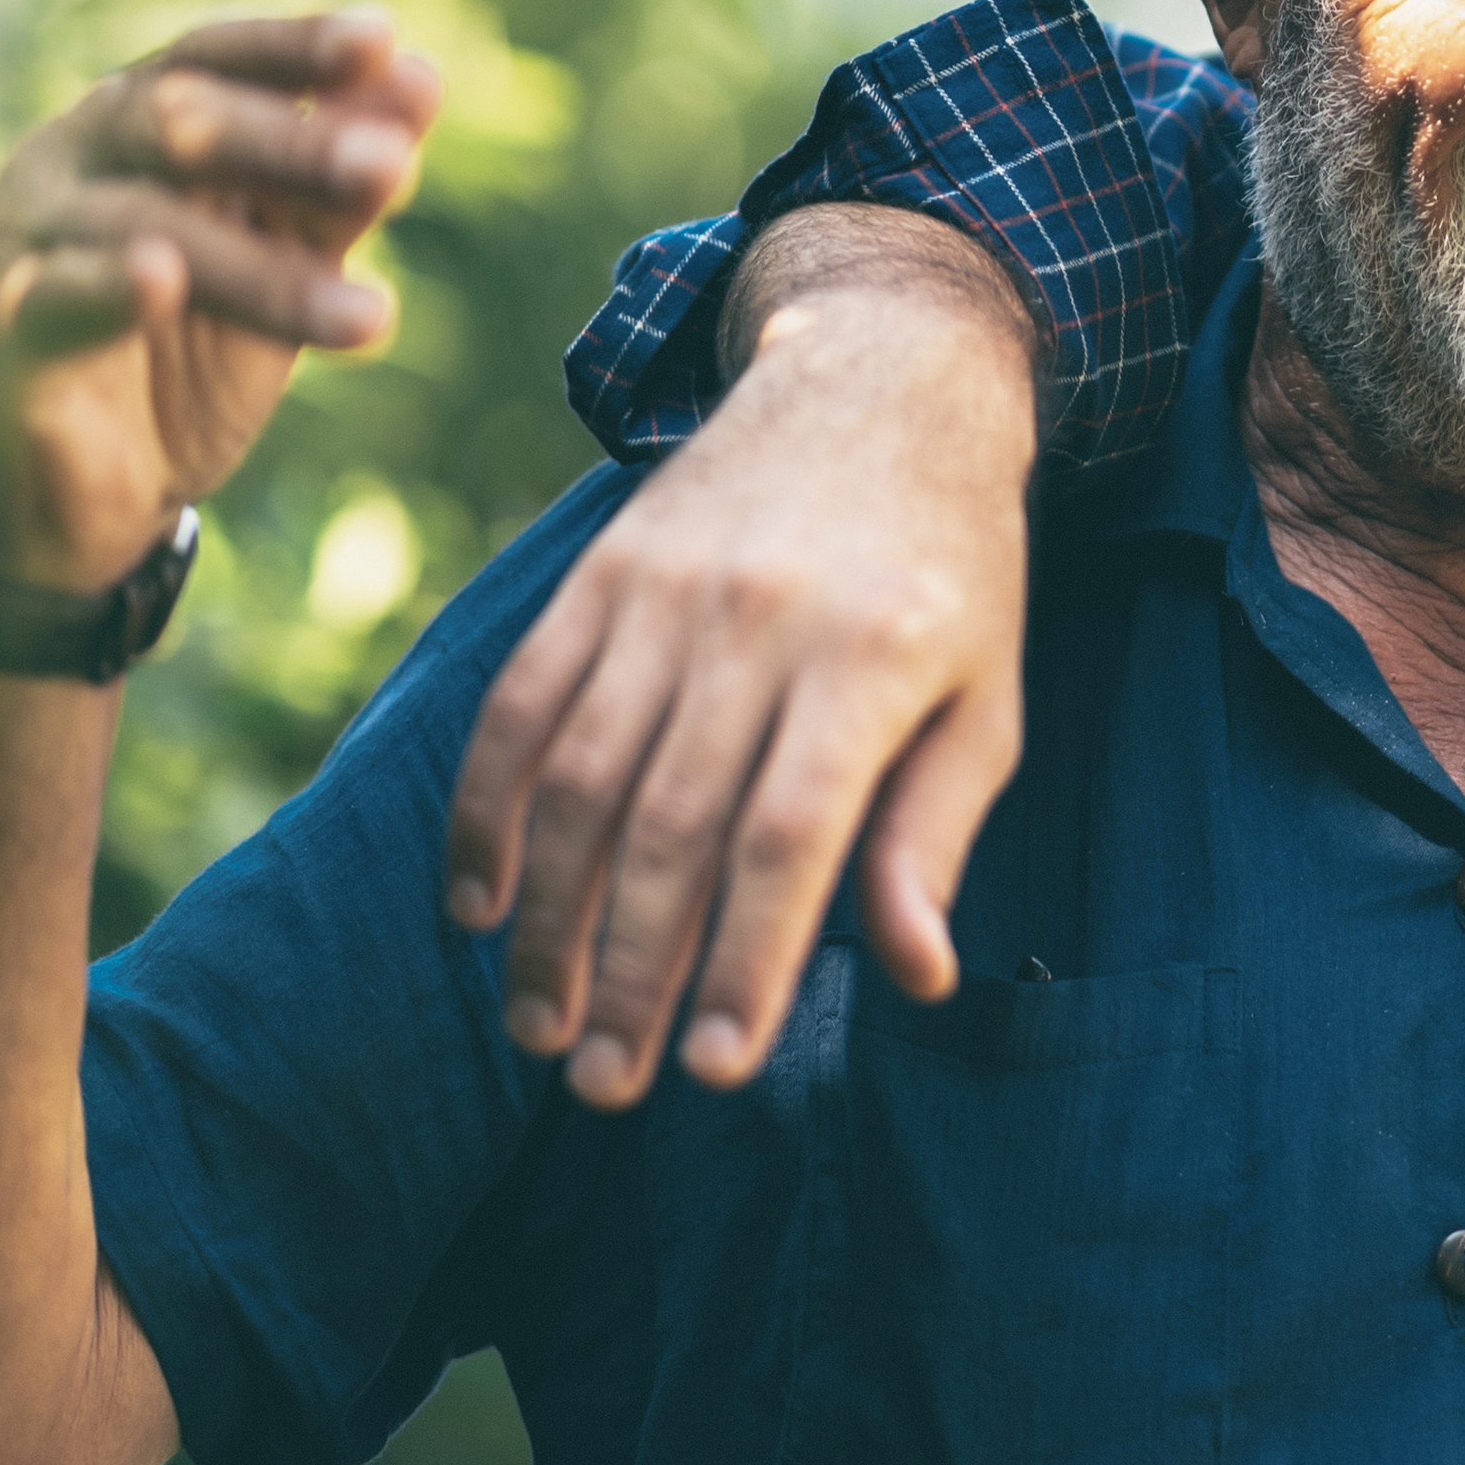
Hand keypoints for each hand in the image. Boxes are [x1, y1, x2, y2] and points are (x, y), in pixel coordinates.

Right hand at [0, 9, 437, 594]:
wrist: (67, 490)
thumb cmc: (179, 348)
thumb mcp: (278, 262)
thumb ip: (337, 187)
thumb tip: (421, 80)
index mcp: (136, 119)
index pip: (214, 58)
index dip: (292, 47)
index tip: (381, 41)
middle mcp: (73, 156)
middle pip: (178, 122)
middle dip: (293, 144)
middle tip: (392, 167)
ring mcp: (26, 234)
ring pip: (144, 224)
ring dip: (265, 271)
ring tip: (370, 315)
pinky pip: (54, 294)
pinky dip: (110, 284)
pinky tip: (163, 281)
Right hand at [443, 207, 1038, 1109]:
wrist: (880, 379)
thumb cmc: (949, 571)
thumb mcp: (987, 697)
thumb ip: (937, 836)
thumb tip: (918, 977)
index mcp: (873, 657)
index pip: (789, 836)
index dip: (745, 959)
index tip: (715, 1072)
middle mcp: (760, 621)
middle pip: (668, 823)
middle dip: (627, 970)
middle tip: (604, 1085)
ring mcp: (666, 592)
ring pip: (577, 777)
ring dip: (546, 916)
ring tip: (541, 1027)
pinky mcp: (600, 574)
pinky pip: (519, 705)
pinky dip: (485, 812)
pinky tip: (477, 907)